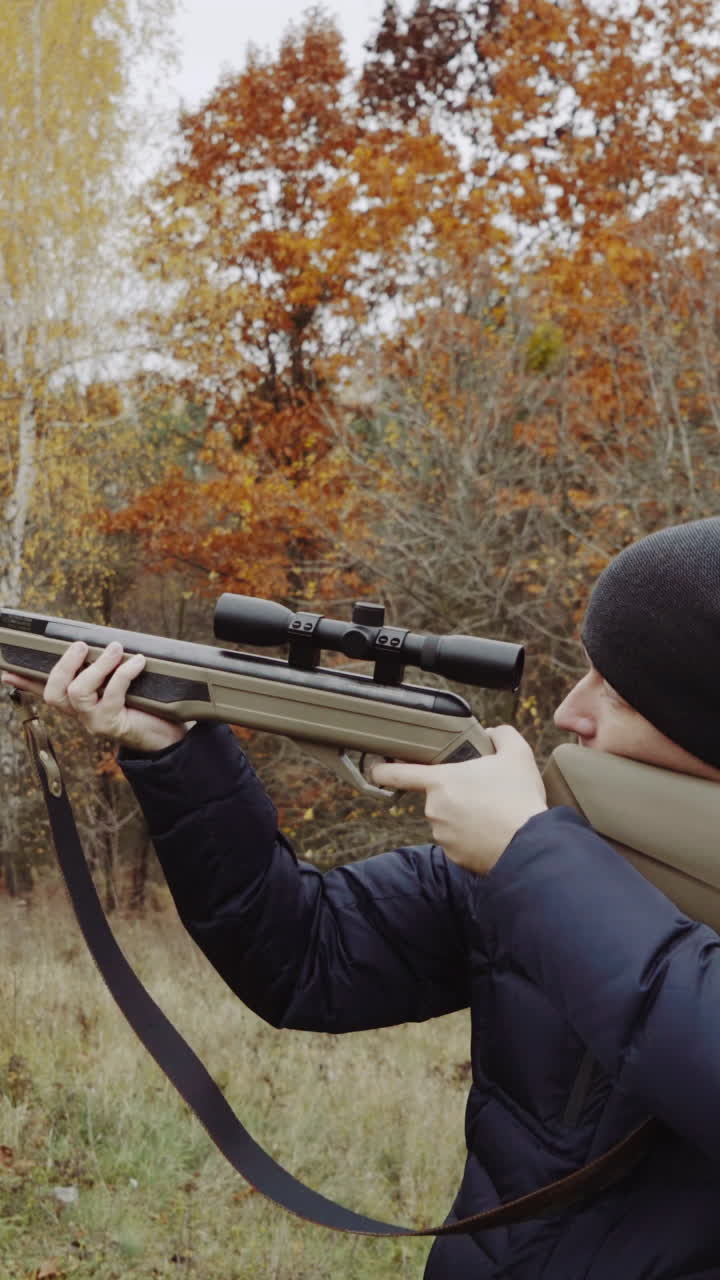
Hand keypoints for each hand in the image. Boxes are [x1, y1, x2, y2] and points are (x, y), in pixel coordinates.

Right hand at [1, 641, 186, 752]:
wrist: (167, 736)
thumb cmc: (143, 706)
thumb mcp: (119, 684)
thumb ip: (105, 669)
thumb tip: (105, 642)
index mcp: (76, 703)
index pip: (44, 690)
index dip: (24, 681)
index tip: (6, 671)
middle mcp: (79, 714)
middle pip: (55, 692)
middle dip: (64, 665)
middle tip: (81, 645)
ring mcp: (93, 721)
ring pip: (79, 692)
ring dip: (98, 666)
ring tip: (115, 649)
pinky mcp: (113, 725)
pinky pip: (113, 694)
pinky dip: (124, 673)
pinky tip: (138, 662)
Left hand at [370, 725, 547, 873]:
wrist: (530, 843)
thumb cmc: (519, 798)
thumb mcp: (517, 754)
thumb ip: (500, 735)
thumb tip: (492, 734)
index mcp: (441, 782)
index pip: (397, 774)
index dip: (382, 770)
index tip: (376, 769)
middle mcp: (435, 809)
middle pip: (438, 796)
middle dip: (457, 794)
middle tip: (485, 794)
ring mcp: (442, 835)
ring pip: (449, 820)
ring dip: (465, 817)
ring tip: (494, 815)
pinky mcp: (454, 857)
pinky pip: (459, 842)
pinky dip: (472, 838)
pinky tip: (493, 833)